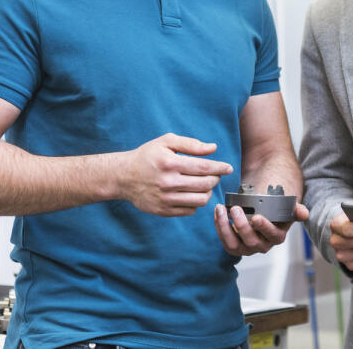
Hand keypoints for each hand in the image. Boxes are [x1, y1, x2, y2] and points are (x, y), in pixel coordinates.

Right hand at [117, 133, 232, 215]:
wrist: (123, 176)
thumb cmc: (147, 156)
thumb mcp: (166, 142)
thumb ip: (190, 144)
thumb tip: (213, 148)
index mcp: (170, 164)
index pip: (204, 167)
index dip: (220, 167)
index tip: (228, 167)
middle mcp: (168, 183)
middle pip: (205, 184)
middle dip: (215, 179)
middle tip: (215, 174)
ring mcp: (166, 199)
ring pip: (200, 200)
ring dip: (208, 192)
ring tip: (205, 185)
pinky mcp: (163, 211)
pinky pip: (190, 211)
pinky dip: (196, 203)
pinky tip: (191, 194)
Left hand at [214, 202, 309, 255]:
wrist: (262, 212)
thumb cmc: (274, 211)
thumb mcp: (287, 209)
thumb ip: (296, 210)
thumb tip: (304, 213)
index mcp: (276, 237)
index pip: (272, 235)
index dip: (264, 227)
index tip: (256, 217)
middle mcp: (262, 246)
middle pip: (251, 241)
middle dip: (242, 225)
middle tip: (236, 209)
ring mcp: (246, 248)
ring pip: (234, 244)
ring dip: (225, 228)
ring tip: (221, 210)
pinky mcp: (234, 246)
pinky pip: (224, 240)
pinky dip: (219, 227)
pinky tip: (218, 213)